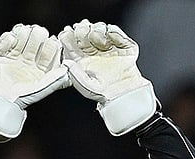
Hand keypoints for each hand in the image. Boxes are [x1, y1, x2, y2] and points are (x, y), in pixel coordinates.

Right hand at [0, 24, 68, 139]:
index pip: (48, 52)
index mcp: (39, 68)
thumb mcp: (41, 88)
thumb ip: (55, 79)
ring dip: (23, 33)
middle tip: (40, 32)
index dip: (51, 45)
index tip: (53, 41)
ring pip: (19, 39)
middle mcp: (27, 60)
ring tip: (25, 32)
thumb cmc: (21, 98)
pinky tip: (12, 38)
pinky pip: (3, 42)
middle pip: (34, 43)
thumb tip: (68, 69)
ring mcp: (12, 56)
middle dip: (38, 36)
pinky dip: (8, 38)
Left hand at [58, 20, 156, 134]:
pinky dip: (113, 33)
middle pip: (82, 31)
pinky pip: (114, 31)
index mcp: (80, 58)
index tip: (69, 33)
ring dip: (98, 32)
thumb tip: (66, 63)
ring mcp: (106, 46)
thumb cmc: (106, 93)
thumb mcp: (87, 87)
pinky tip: (112, 41)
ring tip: (102, 43)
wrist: (127, 94)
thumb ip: (75, 75)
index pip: (69, 41)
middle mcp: (91, 50)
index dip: (68, 35)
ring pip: (98, 28)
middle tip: (84, 35)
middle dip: (82, 30)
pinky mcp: (121, 44)